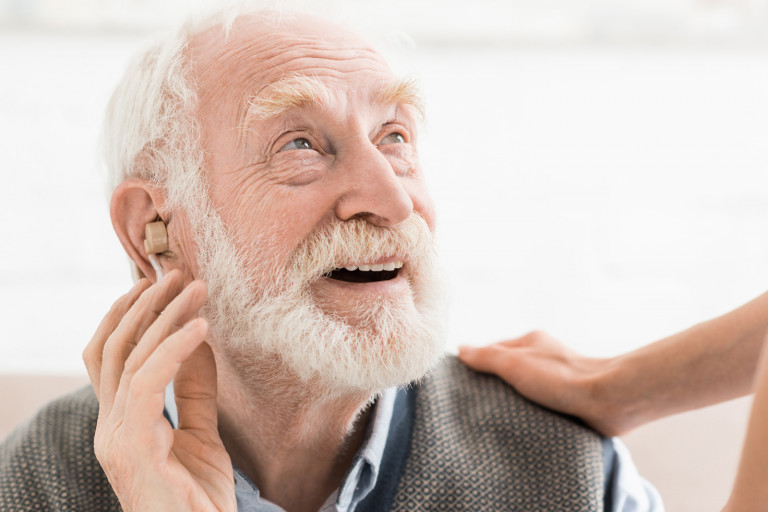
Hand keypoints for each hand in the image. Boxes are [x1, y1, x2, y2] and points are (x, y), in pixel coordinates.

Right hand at [82, 270, 234, 511]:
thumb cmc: (199, 498)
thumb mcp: (202, 432)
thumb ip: (195, 389)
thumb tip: (197, 339)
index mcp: (120, 421)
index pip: (112, 355)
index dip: (131, 315)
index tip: (163, 284)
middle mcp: (109, 426)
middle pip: (114, 347)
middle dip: (144, 304)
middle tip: (178, 273)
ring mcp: (115, 437)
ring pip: (129, 357)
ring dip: (162, 316)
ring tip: (196, 289)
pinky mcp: (133, 448)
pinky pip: (147, 384)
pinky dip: (173, 349)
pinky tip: (200, 328)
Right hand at [458, 331, 623, 435]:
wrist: (608, 400)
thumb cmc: (561, 378)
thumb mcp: (514, 363)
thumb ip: (486, 357)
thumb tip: (460, 349)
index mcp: (531, 341)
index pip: (492, 350)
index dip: (476, 365)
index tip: (461, 382)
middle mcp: (544, 357)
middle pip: (508, 370)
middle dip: (493, 385)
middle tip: (474, 404)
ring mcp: (556, 379)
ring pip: (525, 389)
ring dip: (513, 402)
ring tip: (495, 419)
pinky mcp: (568, 400)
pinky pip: (541, 405)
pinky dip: (530, 413)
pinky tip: (522, 425)